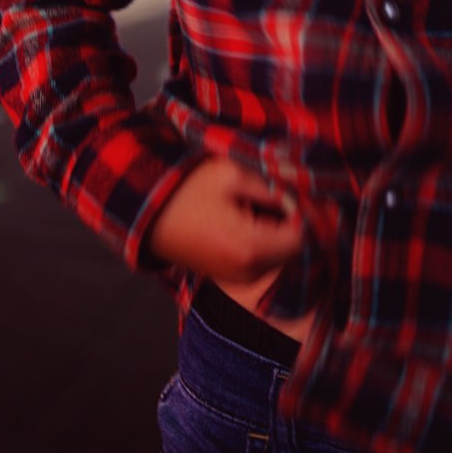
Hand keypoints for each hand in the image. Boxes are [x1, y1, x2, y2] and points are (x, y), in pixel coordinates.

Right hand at [147, 157, 304, 285]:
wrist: (147, 214)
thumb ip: (273, 188)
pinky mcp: (230, 275)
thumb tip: (300, 196)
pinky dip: (266, 240)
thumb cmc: (189, 190)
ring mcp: (239, 277)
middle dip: (293, 222)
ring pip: (279, 256)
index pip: (302, 237)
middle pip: (293, 250)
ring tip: (264, 202)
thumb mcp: (234, 175)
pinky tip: (251, 216)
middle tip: (282, 193)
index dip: (304, 212)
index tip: (295, 191)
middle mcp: (249, 271)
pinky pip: (263, 260)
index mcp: (252, 247)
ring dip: (280, 231)